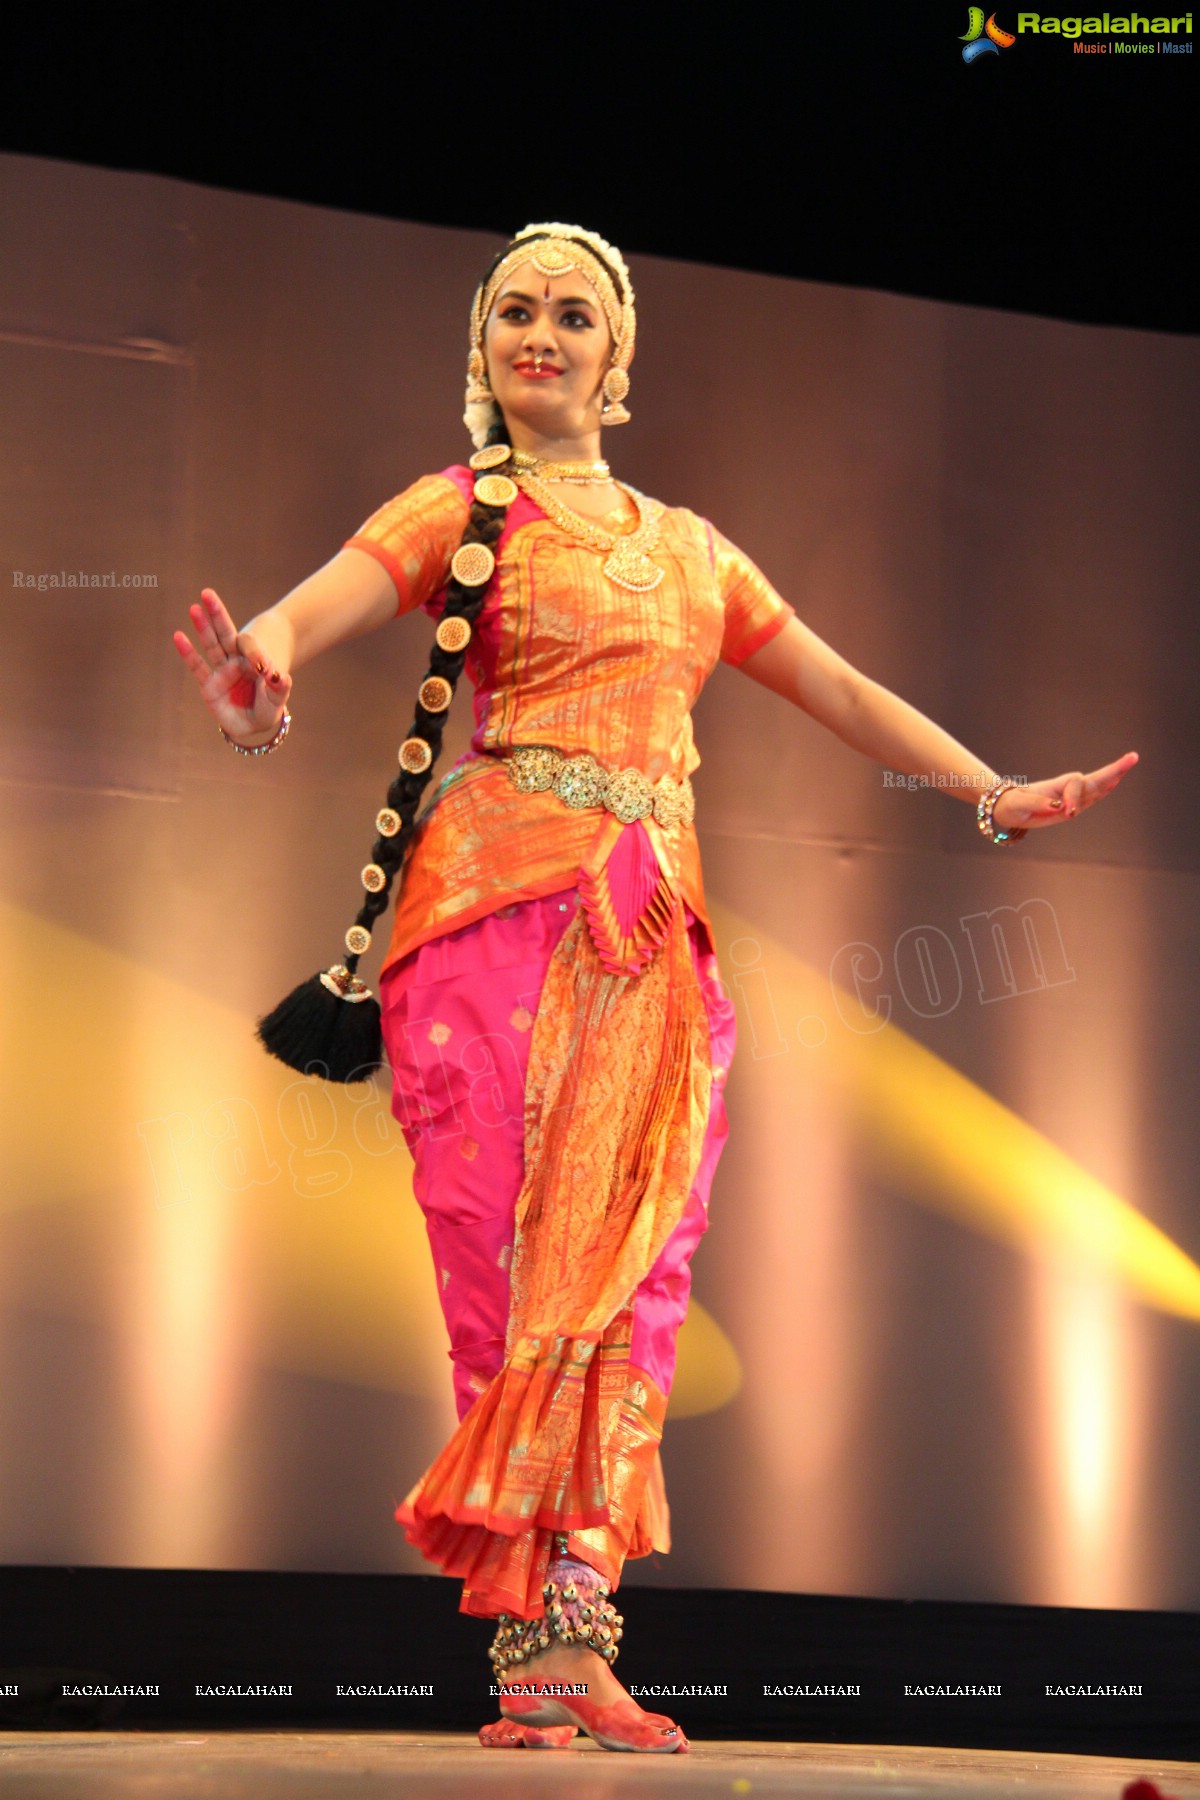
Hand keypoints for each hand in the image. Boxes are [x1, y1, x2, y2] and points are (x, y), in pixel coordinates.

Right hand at [172, 589, 293, 740]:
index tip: (263, 667)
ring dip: (203, 628)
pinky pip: (197, 667)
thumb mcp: (277, 697)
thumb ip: (279, 687)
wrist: (253, 723)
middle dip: (217, 615)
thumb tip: (278, 676)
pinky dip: (188, 653)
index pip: (251, 646)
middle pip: (225, 633)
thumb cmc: (266, 707)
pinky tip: (178, 636)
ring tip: (194, 608)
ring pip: (211, 645)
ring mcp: (221, 670)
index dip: (254, 651)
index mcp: (254, 659)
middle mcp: (236, 660)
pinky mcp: (209, 685)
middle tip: (207, 593)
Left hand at [993, 751, 1138, 833]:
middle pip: (1093, 778)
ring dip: (1114, 776)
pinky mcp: (1072, 805)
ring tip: (1130, 761)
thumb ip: (1035, 804)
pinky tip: (1116, 781)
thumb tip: (1057, 806)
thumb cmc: (1011, 805)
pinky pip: (1092, 796)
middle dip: (1112, 770)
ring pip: (1096, 785)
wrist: (1007, 807)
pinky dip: (1105, 788)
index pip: (1075, 784)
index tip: (1066, 812)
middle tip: (1132, 758)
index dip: (1075, 796)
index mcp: (1055, 786)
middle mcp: (1066, 788)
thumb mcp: (1018, 806)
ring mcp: (1071, 796)